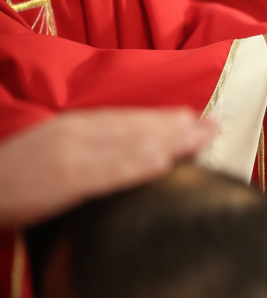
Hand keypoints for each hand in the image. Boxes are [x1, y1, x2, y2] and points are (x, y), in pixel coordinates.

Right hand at [0, 108, 215, 226]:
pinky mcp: (62, 180)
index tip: (195, 118)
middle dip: (177, 127)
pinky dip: (136, 166)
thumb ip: (87, 148)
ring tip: (202, 138)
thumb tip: (127, 150)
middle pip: (135, 128)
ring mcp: (69, 155)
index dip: (162, 119)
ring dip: (169, 141)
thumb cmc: (12, 176)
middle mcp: (75, 134)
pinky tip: (162, 163)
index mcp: (72, 127)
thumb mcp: (51, 152)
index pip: (126, 120)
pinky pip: (106, 173)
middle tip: (215, 124)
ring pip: (129, 145)